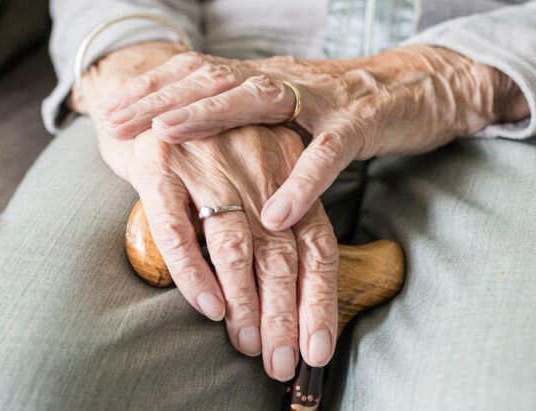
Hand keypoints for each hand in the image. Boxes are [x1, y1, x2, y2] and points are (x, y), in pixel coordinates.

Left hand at [99, 46, 529, 231]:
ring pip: (260, 100)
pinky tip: (273, 213)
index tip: (111, 108)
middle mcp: (287, 81)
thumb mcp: (291, 108)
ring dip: (210, 116)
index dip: (154, 88)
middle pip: (215, 79)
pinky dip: (301, 183)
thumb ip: (251, 119)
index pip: (200, 73)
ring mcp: (324, 99)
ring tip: (166, 138)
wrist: (425, 85)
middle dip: (161, 99)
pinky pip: (329, 154)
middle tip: (116, 121)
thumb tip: (202, 135)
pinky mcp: (362, 124)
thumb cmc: (349, 106)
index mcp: (267, 78)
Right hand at [126, 126, 338, 380]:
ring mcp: (208, 162)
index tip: (317, 350)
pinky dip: (194, 274)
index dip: (319, 302)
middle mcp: (255, 163)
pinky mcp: (159, 165)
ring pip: (236, 246)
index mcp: (288, 171)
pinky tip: (209, 308)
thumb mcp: (252, 179)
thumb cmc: (206, 152)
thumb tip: (292, 301)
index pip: (317, 245)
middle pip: (281, 254)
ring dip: (246, 304)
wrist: (143, 94)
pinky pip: (178, 230)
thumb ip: (274, 226)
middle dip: (283, 317)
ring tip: (248, 346)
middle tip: (280, 363)